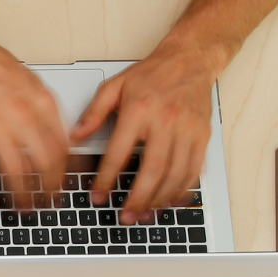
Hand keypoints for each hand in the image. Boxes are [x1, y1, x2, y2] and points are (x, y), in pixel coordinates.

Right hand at [0, 42, 66, 210]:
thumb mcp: (35, 85)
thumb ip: (48, 113)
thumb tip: (61, 137)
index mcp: (43, 106)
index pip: (63, 147)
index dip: (66, 172)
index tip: (64, 184)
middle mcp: (24, 120)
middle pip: (45, 165)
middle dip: (49, 190)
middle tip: (48, 203)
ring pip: (16, 174)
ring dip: (21, 196)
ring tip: (22, 208)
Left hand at [72, 43, 217, 223]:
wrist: (190, 59)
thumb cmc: (152, 74)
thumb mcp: (114, 86)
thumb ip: (93, 113)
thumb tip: (75, 136)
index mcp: (139, 111)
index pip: (119, 153)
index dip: (107, 179)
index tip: (98, 196)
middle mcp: (165, 122)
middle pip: (152, 170)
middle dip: (139, 198)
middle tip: (126, 217)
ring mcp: (187, 130)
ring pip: (176, 173)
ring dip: (160, 199)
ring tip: (145, 214)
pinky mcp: (202, 135)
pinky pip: (194, 168)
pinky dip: (183, 189)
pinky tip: (170, 201)